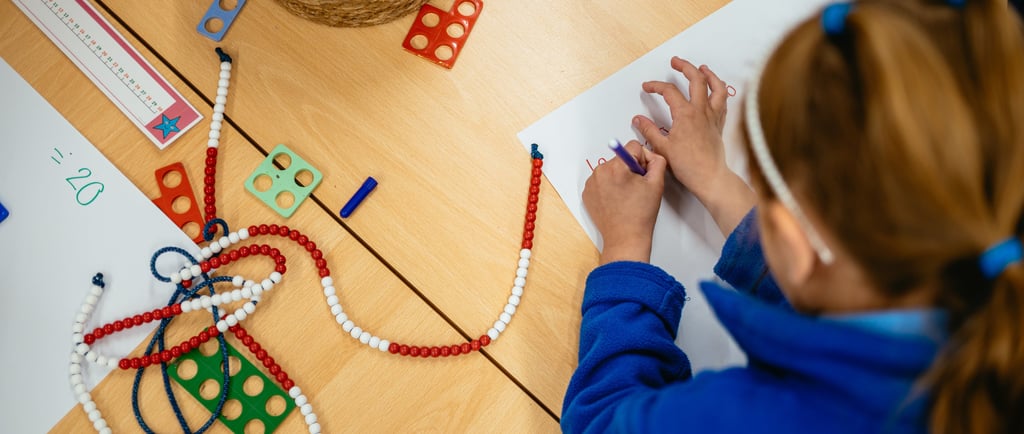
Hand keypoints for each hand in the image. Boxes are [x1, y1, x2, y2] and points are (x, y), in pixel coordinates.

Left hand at [583, 141, 667, 263]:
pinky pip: (601, 180)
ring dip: (619, 178)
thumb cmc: (640, 214)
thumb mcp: (657, 184)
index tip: (642, 176)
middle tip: (635, 190)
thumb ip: (657, 161)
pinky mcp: (587, 192)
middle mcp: (601, 172)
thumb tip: (649, 154)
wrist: (625, 238)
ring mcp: (591, 183)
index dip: (642, 161)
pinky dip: (609, 187)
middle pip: (621, 158)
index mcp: (617, 167)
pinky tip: (616, 200)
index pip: (633, 147)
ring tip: (625, 197)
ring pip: (610, 169)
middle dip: (630, 170)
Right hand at [636, 57, 754, 235]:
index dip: (656, 85)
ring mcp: (712, 116)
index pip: (669, 91)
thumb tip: (638, 119)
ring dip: (709, 75)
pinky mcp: (719, 124)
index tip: (647, 87)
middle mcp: (701, 111)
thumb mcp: (662, 147)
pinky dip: (719, 92)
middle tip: (676, 62)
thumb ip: (649, 130)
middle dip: (685, 67)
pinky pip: (723, 102)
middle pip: (696, 79)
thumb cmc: (688, 165)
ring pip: (716, 87)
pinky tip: (715, 91)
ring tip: (702, 68)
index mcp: (686, 114)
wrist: (710, 177)